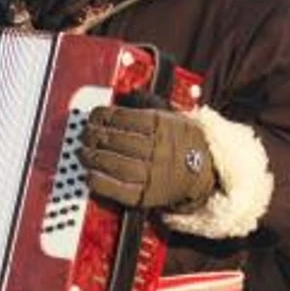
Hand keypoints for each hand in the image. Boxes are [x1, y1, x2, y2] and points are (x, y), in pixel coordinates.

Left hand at [78, 106, 216, 211]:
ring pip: (113, 163)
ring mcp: (151, 173)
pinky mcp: (146, 195)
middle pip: (114, 139)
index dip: (101, 116)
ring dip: (92, 157)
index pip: (122, 117)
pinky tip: (90, 175)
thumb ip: (148, 105)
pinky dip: (99, 181)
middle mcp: (157, 148)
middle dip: (93, 136)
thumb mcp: (173, 116)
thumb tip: (125, 95)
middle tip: (84, 135)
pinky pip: (117, 189)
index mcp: (162, 125)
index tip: (93, 117)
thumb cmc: (183, 142)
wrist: (206, 173)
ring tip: (83, 153)